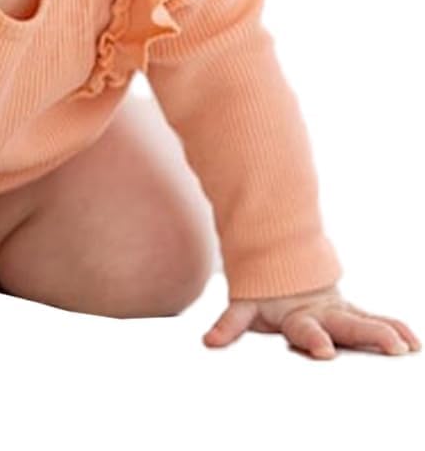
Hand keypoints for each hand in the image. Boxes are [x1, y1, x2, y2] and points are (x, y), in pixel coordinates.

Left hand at [204, 285, 420, 358]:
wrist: (278, 262)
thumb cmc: (263, 293)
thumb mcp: (245, 306)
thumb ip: (230, 324)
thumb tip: (208, 343)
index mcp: (295, 316)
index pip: (305, 330)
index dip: (312, 339)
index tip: (324, 352)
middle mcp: (321, 314)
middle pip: (346, 326)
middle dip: (367, 336)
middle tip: (391, 347)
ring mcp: (338, 312)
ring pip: (365, 320)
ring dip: (385, 332)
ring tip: (407, 345)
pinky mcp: (350, 312)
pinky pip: (373, 318)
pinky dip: (393, 326)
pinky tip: (414, 341)